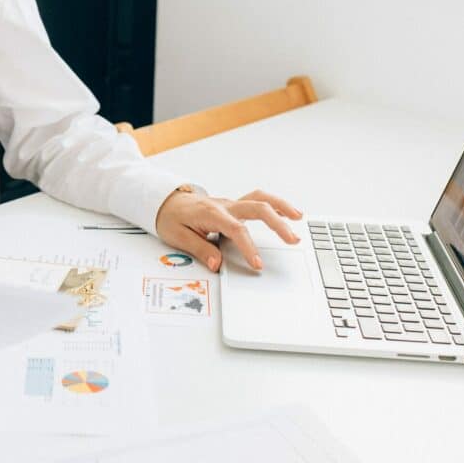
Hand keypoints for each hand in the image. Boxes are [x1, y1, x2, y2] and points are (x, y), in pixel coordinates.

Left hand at [155, 187, 302, 272]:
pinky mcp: (233, 206)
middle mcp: (225, 206)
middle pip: (256, 208)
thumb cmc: (171, 217)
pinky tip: (286, 214)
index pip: (236, 230)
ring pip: (260, 199)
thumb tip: (217, 264)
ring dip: (281, 207)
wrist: (164, 201)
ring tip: (299, 218)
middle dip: (277, 223)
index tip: (258, 264)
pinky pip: (257, 201)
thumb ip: (200, 249)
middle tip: (292, 240)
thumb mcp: (178, 236)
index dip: (249, 247)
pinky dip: (273, 205)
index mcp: (211, 213)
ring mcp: (231, 204)